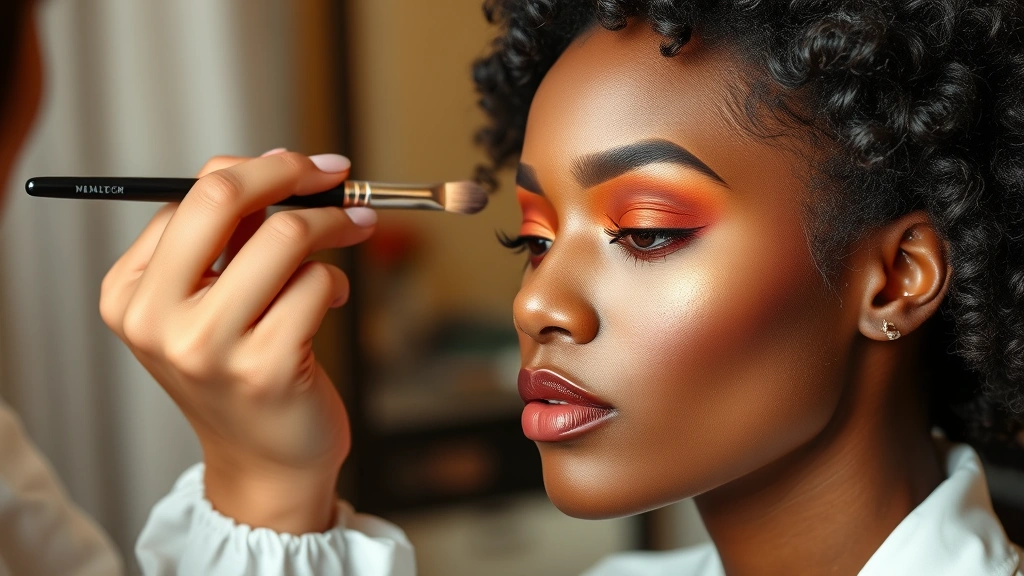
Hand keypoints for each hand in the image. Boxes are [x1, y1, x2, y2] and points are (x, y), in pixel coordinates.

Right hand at [100, 151, 374, 533]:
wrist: (265, 461)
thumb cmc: (242, 370)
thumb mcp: (211, 302)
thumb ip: (229, 239)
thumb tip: (281, 165)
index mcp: (130, 292)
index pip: (192, 193)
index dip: (260, 169)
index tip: (306, 167)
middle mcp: (155, 318)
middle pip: (222, 196)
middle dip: (291, 173)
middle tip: (336, 175)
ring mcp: (209, 346)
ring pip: (284, 237)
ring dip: (334, 226)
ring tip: (352, 235)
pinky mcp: (267, 367)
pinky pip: (318, 283)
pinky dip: (337, 281)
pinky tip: (335, 300)